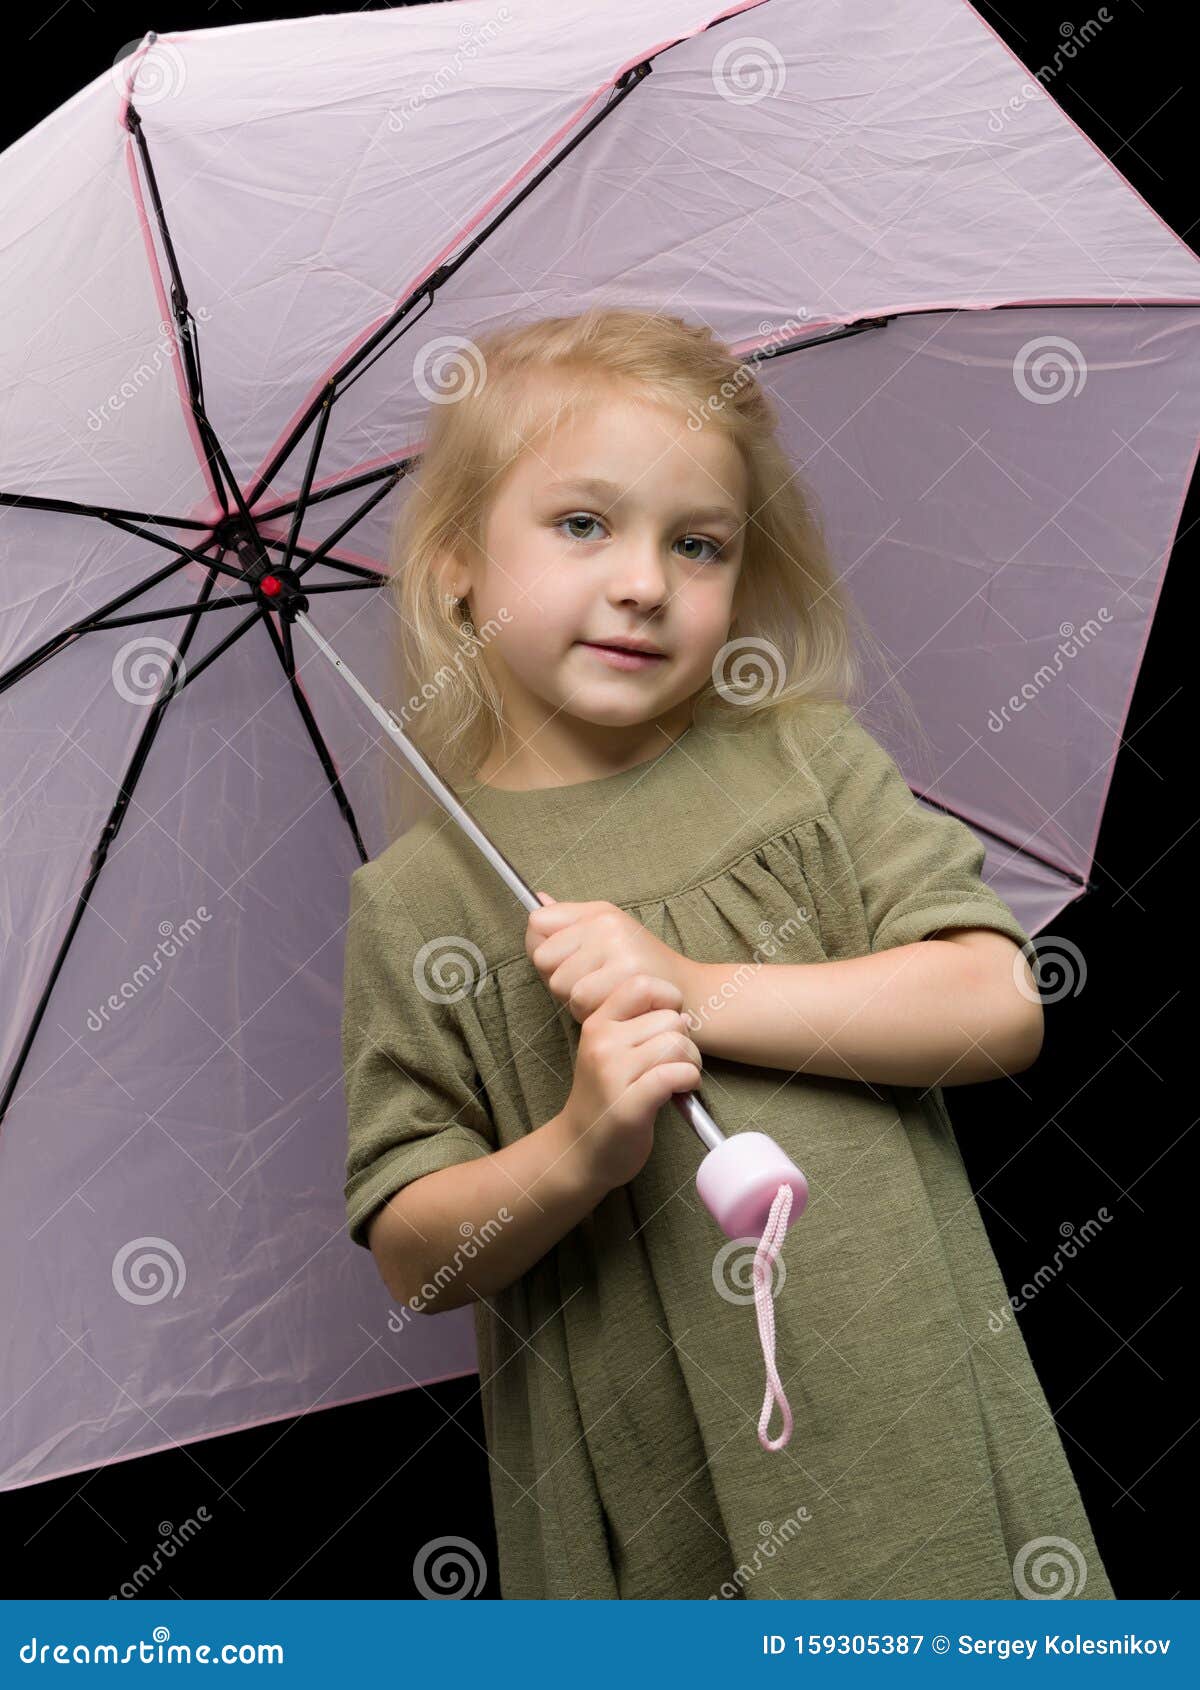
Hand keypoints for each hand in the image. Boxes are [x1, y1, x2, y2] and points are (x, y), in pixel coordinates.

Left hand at [526, 893, 701, 1027]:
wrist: (691, 994)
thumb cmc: (644, 969)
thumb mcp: (608, 937)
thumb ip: (568, 923)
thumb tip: (538, 900)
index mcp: (597, 911)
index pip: (537, 923)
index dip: (544, 950)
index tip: (565, 962)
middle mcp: (606, 922)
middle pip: (543, 958)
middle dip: (559, 981)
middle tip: (592, 984)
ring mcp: (617, 945)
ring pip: (560, 983)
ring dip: (576, 1001)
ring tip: (605, 996)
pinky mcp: (627, 972)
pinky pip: (581, 1000)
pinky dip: (592, 1012)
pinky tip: (614, 1006)